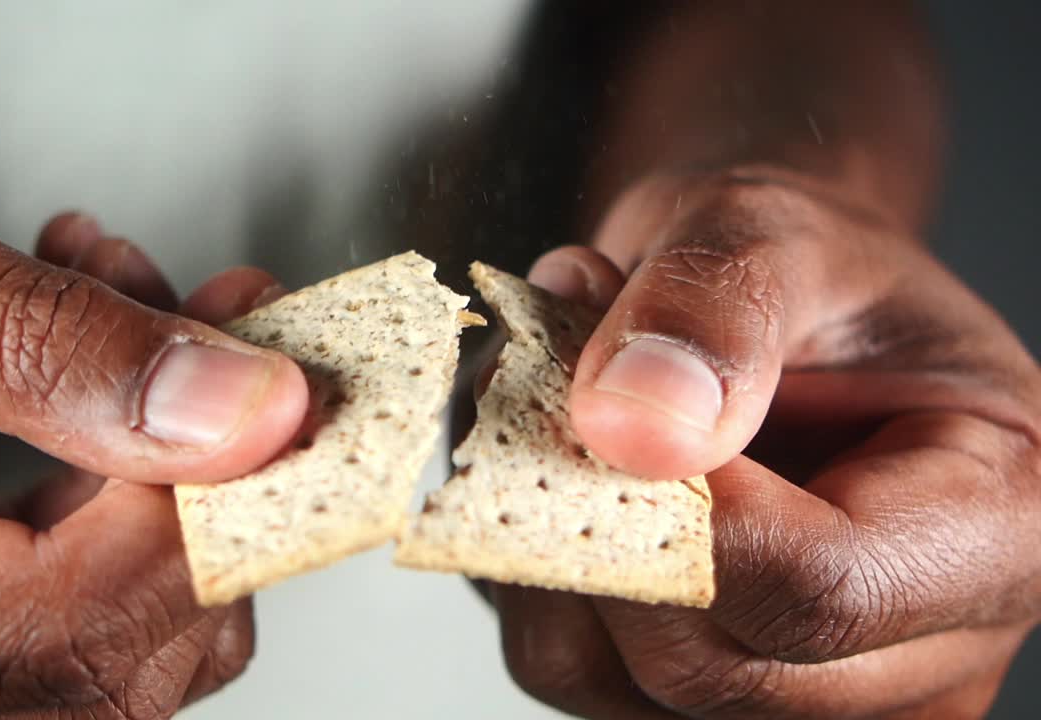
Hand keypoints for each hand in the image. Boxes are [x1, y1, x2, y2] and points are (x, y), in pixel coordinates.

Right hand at [0, 162, 307, 717]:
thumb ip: (34, 341)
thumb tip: (244, 412)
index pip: (77, 618)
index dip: (206, 492)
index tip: (268, 365)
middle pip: (130, 647)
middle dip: (210, 461)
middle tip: (220, 313)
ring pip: (132, 632)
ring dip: (175, 459)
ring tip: (132, 310)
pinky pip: (88, 604)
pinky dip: (126, 484)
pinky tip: (96, 381)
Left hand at [493, 171, 1040, 718]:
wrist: (779, 310)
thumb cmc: (806, 271)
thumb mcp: (769, 228)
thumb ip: (712, 308)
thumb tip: (631, 426)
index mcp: (997, 524)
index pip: (821, 587)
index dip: (678, 507)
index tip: (603, 401)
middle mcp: (925, 644)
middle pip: (711, 664)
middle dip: (598, 518)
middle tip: (565, 379)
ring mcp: (816, 693)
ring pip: (614, 681)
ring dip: (551, 535)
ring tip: (575, 418)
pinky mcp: (715, 695)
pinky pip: (574, 668)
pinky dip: (538, 567)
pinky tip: (573, 478)